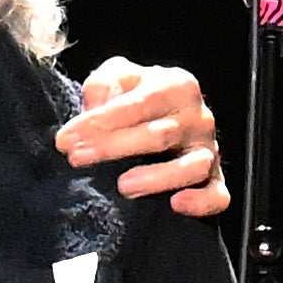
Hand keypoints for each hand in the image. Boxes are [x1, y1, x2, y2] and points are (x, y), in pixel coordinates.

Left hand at [63, 59, 226, 217]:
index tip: (65, 138)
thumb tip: (96, 104)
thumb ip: (104, 82)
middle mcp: (197, 118)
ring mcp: (207, 151)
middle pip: (161, 135)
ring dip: (158, 177)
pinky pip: (217, 195)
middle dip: (115, 148)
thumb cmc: (131, 99)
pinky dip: (202, 201)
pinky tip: (177, 204)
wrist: (154, 118)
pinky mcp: (212, 181)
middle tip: (77, 158)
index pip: (141, 104)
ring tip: (123, 186)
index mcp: (176, 87)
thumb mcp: (115, 78)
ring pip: (193, 166)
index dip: (102, 121)